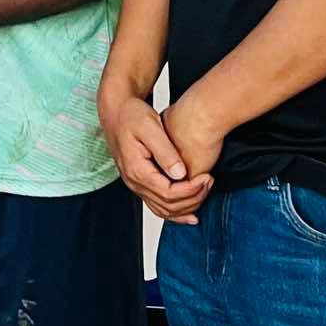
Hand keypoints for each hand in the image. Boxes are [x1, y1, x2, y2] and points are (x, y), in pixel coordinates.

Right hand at [99, 85, 212, 223]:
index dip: (191, 189)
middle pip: (167, 205)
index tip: (206, 177)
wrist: (116, 112)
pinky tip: (189, 213)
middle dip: (193, 198)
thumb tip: (180, 173)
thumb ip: (165, 151)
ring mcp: (136, 185)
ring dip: (187, 207)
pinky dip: (175, 212)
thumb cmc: (131, 115)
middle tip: (209, 181)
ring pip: (163, 210)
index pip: (168, 193)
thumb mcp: (150, 127)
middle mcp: (134, 182)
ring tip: (204, 191)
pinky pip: (158, 206)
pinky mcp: (140, 183)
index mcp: (136, 170)